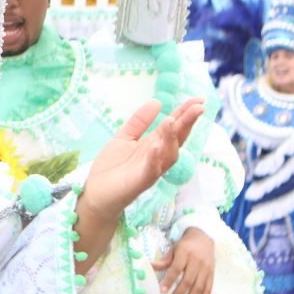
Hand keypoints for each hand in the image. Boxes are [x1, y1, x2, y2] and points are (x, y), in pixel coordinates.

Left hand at [74, 98, 203, 275]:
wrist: (95, 194)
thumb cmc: (112, 167)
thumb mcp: (124, 138)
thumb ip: (139, 122)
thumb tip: (156, 101)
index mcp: (154, 146)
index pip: (174, 128)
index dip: (186, 114)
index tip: (198, 99)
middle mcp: (157, 158)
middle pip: (177, 140)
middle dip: (187, 123)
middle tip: (198, 107)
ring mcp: (149, 171)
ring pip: (167, 155)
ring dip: (171, 138)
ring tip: (173, 120)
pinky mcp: (138, 183)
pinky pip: (150, 171)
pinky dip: (154, 158)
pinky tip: (155, 146)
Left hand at [152, 227, 214, 293]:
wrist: (203, 239)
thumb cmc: (185, 246)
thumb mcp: (173, 250)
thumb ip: (164, 261)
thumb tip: (149, 266)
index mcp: (185, 254)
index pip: (176, 269)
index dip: (169, 280)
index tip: (162, 291)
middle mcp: (197, 262)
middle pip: (188, 281)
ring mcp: (206, 269)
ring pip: (198, 288)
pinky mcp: (212, 275)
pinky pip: (208, 290)